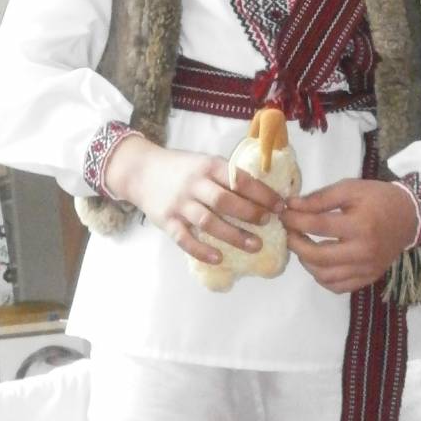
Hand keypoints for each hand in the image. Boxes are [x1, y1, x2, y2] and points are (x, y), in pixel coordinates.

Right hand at [103, 136, 283, 265]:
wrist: (140, 171)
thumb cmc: (180, 168)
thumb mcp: (203, 162)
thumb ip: (226, 176)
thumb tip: (263, 193)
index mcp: (208, 166)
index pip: (239, 180)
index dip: (262, 194)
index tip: (280, 206)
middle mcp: (194, 184)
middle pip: (225, 201)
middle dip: (250, 213)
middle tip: (268, 224)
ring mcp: (179, 204)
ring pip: (208, 222)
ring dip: (233, 235)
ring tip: (254, 245)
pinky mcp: (166, 221)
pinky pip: (184, 239)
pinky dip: (201, 250)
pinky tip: (218, 258)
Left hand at [281, 179, 416, 294]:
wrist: (409, 216)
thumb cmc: (378, 198)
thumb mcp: (350, 188)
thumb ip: (320, 198)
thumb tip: (292, 206)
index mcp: (360, 225)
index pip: (317, 226)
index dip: (294, 219)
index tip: (283, 213)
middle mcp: (363, 251)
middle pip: (317, 255)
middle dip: (295, 243)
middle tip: (288, 232)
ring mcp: (367, 268)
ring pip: (325, 276)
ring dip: (306, 262)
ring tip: (302, 246)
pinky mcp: (369, 278)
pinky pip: (338, 286)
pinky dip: (322, 277)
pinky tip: (318, 262)